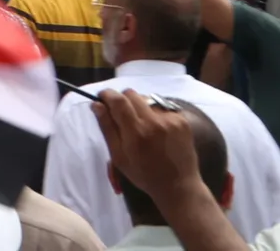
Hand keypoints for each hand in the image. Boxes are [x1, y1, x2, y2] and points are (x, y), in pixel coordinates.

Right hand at [94, 90, 202, 209]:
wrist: (179, 186)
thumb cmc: (144, 175)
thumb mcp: (119, 157)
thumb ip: (107, 128)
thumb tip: (96, 105)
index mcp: (136, 132)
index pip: (118, 100)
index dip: (107, 95)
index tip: (102, 98)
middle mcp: (154, 121)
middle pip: (131, 93)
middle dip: (122, 99)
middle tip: (121, 114)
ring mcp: (171, 119)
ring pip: (147, 99)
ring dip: (139, 106)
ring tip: (141, 123)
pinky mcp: (182, 120)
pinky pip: (162, 106)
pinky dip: (155, 113)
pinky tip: (157, 129)